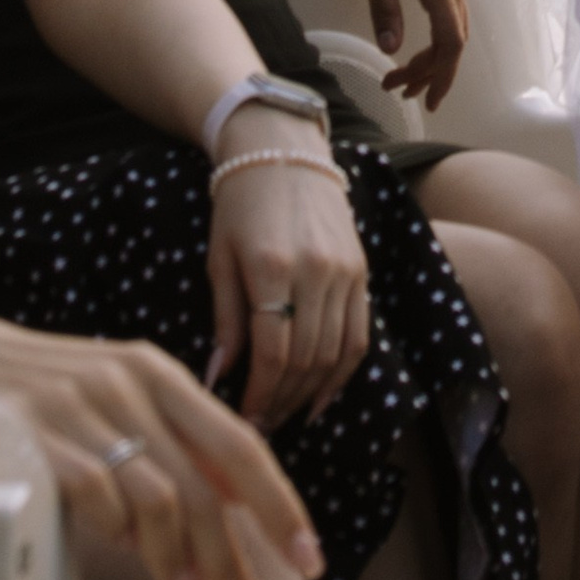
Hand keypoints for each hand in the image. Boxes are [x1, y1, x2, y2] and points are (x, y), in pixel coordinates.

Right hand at [0, 310, 326, 579]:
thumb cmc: (43, 388)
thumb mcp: (119, 398)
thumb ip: (173, 443)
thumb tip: (231, 509)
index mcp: (160, 375)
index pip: (241, 447)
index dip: (280, 507)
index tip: (309, 559)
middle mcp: (132, 385)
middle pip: (209, 483)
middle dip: (237, 557)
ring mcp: (84, 410)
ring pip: (159, 496)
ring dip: (178, 558)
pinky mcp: (39, 438)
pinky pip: (98, 496)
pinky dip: (119, 535)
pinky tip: (124, 557)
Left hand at [206, 144, 370, 429]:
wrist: (283, 152)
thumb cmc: (239, 206)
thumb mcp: (219, 259)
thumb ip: (223, 321)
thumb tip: (217, 380)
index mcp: (272, 267)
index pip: (272, 353)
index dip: (258, 397)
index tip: (241, 422)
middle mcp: (316, 270)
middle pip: (306, 359)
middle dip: (281, 403)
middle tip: (259, 428)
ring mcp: (345, 270)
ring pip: (334, 353)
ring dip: (308, 395)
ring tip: (283, 416)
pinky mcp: (362, 269)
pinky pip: (359, 334)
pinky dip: (343, 373)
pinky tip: (321, 399)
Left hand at [345, 0, 469, 106]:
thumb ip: (383, 5)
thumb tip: (391, 49)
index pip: (450, 36)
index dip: (441, 72)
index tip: (426, 101)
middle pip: (455, 38)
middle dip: (431, 72)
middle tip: (395, 91)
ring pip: (454, 27)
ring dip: (432, 58)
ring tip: (400, 79)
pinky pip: (451, 13)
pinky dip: (436, 39)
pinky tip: (417, 50)